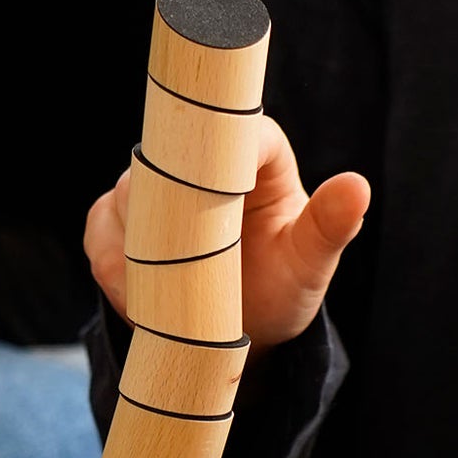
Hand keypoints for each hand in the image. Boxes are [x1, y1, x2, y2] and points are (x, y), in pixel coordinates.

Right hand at [84, 118, 369, 352]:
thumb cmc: (279, 288)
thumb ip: (330, 227)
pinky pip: (100, 231)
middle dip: (173, 207)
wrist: (234, 331)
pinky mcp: (115, 220)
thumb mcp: (309, 265)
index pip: (235, 126)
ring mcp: (149, 190)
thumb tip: (357, 186)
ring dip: (140, 244)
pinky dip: (114, 266)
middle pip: (167, 158)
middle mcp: (194, 161)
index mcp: (252, 153)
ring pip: (127, 196)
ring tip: (170, 289)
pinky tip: (139, 297)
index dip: (224, 146)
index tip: (226, 187)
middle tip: (191, 256)